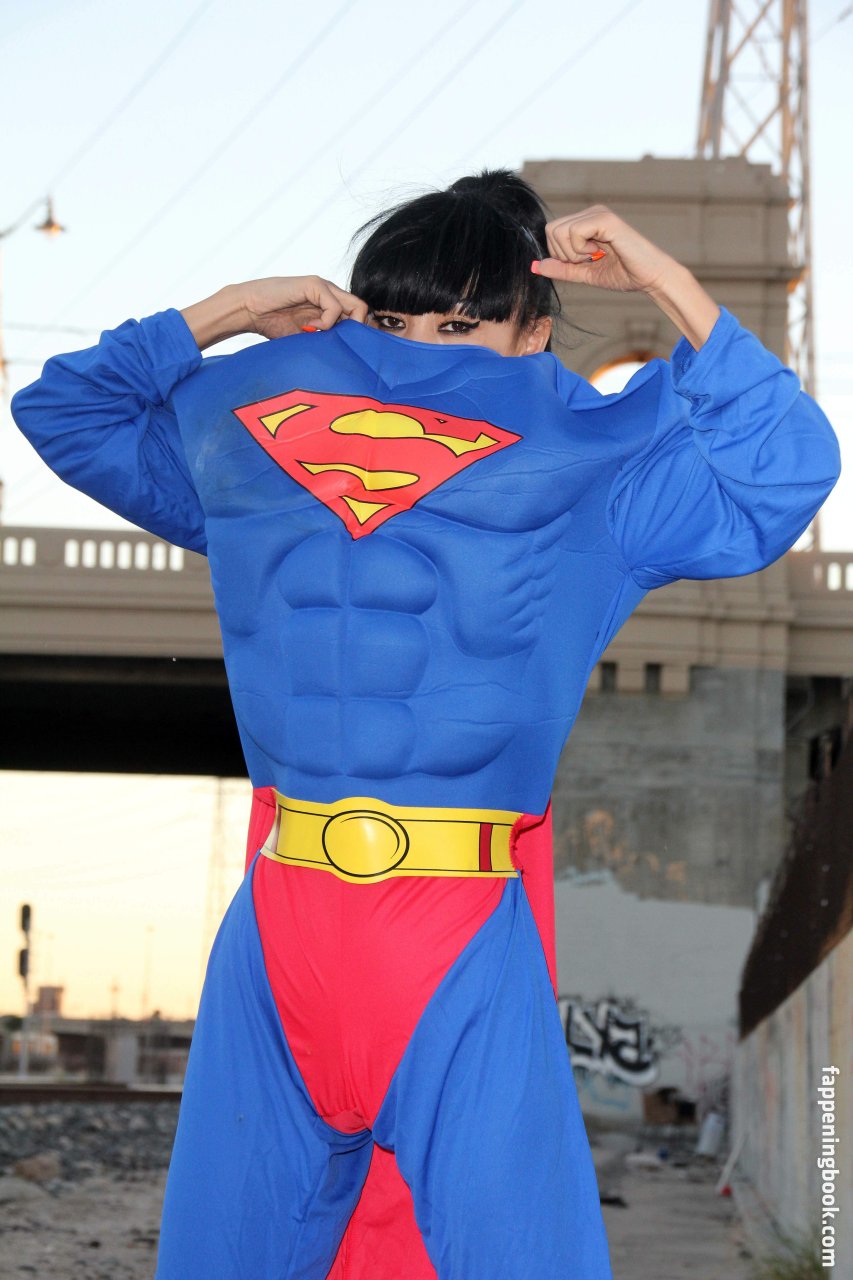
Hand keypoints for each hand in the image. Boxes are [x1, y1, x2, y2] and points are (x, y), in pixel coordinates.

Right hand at [180, 277, 368, 349]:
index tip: (349, 351)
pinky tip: (309, 328)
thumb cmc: (273, 325)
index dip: (359, 333)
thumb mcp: (306, 337)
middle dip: (357, 332)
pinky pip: (334, 307)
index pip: (359, 316)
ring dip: (342, 328)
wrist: (249, 309)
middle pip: (363, 311)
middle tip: (340, 346)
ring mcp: (324, 287)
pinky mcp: (314, 285)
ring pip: (356, 306)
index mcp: (330, 304)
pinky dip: (326, 323)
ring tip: (320, 336)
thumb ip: (325, 340)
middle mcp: (330, 293)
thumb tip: (347, 358)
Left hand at [534, 205, 676, 294]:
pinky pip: (574, 232)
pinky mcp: (605, 219)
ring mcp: (598, 213)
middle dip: (564, 254)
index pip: (551, 232)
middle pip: (551, 230)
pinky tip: (600, 252)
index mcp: (585, 221)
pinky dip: (581, 249)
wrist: (650, 278)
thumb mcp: (585, 274)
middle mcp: (591, 212)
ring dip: (573, 254)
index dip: (559, 254)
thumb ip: (562, 269)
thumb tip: (536, 266)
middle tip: (589, 260)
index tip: (583, 262)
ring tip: (596, 256)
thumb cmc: (624, 274)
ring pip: (559, 231)